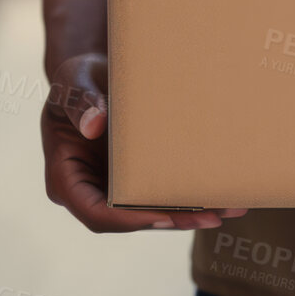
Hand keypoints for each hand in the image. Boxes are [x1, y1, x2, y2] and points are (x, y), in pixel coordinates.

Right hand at [42, 50, 246, 231]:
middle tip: (212, 216)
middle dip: (173, 220)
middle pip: (131, 219)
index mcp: (66, 178)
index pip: (96, 213)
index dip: (129, 220)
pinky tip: (222, 195)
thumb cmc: (78, 79)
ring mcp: (113, 188)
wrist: (95, 75)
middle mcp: (90, 191)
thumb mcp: (73, 84)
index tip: (162, 216)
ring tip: (228, 209)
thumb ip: (80, 103)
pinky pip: (160, 194)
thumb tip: (94, 125)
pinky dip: (190, 196)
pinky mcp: (135, 180)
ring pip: (151, 212)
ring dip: (190, 213)